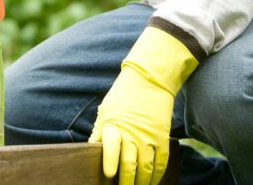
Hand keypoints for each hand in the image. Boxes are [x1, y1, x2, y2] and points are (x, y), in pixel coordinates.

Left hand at [90, 27, 197, 184]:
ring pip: (146, 167)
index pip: (111, 145)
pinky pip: (160, 162)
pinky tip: (151, 182)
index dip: (110, 160)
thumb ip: (99, 132)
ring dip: (142, 183)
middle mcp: (132, 132)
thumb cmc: (123, 96)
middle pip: (130, 163)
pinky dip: (157, 175)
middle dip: (126, 182)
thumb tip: (90, 151)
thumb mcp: (106, 110)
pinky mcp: (162, 137)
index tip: (108, 174)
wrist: (150, 78)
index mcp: (114, 124)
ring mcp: (149, 136)